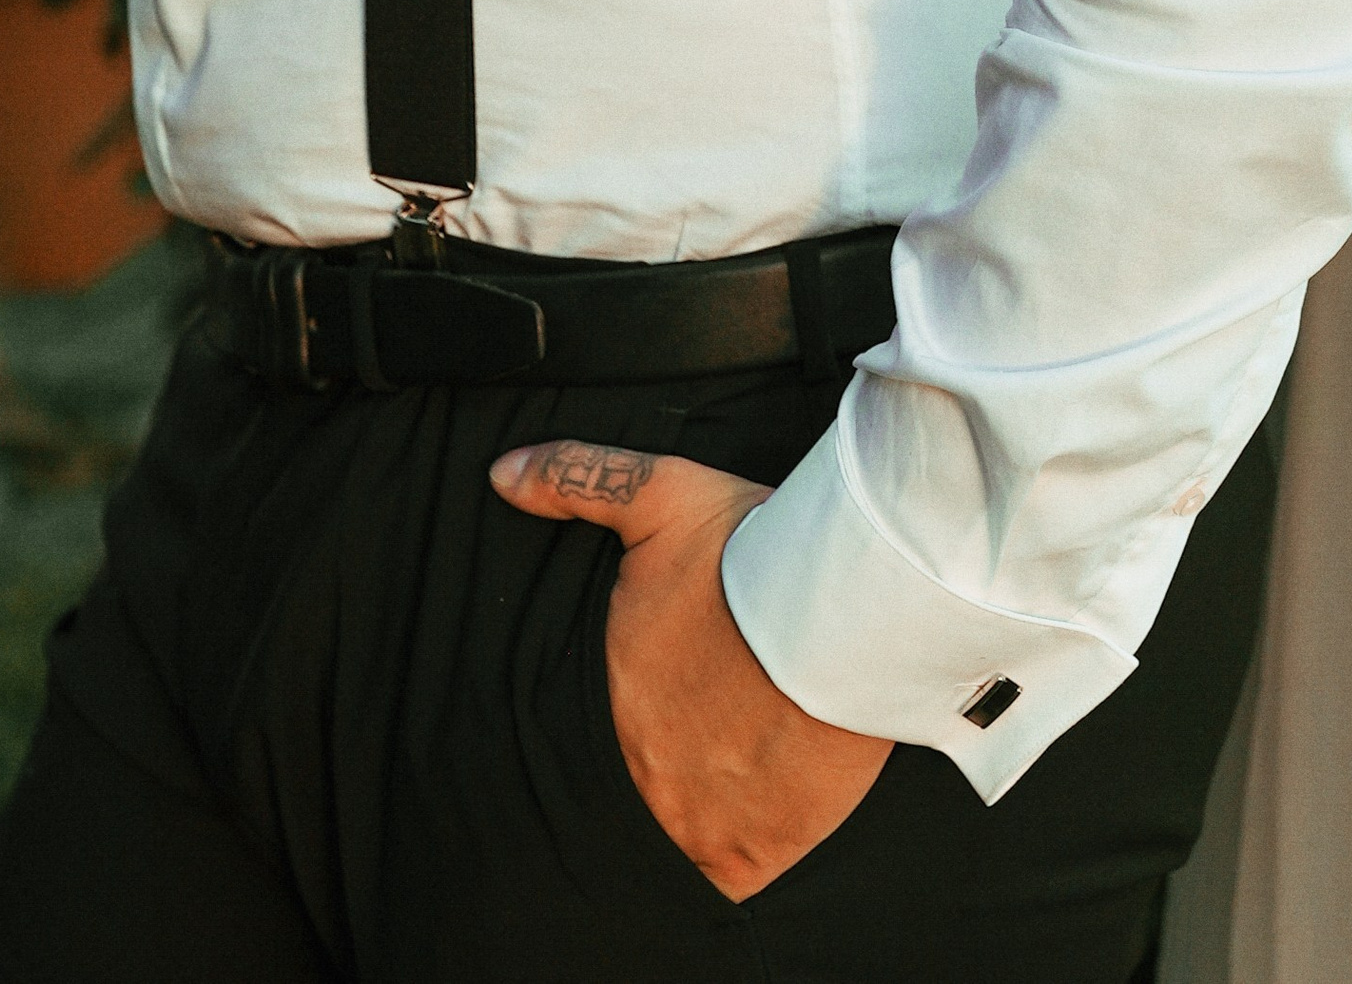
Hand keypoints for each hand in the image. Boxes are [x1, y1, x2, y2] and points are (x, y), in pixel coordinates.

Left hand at [491, 437, 892, 899]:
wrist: (850, 611)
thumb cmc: (759, 555)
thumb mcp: (662, 495)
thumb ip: (582, 481)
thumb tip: (501, 477)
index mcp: (617, 697)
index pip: (598, 729)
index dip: (629, 717)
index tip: (665, 697)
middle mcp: (643, 768)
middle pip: (638, 779)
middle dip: (662, 759)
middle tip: (706, 726)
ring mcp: (697, 818)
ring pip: (679, 832)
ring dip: (698, 808)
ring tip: (734, 767)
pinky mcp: (758, 848)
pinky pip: (731, 874)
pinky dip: (739, 852)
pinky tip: (760, 812)